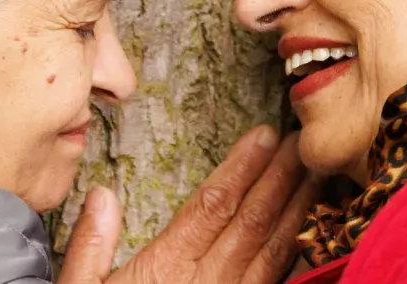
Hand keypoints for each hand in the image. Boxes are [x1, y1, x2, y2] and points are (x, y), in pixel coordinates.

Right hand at [59, 126, 313, 283]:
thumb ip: (90, 247)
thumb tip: (103, 195)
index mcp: (164, 271)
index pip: (212, 206)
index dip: (242, 168)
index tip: (265, 136)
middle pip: (251, 222)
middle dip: (281, 178)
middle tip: (305, 142)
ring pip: (272, 251)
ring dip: (297, 210)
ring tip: (317, 175)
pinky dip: (293, 256)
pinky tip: (308, 234)